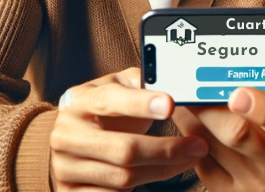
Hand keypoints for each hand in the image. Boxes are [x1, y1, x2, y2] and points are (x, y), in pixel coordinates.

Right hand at [49, 67, 207, 190]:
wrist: (70, 137)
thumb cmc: (105, 106)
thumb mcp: (119, 86)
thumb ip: (142, 81)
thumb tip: (176, 81)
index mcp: (79, 101)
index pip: (111, 100)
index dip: (142, 103)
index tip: (171, 105)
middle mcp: (67, 135)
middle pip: (124, 149)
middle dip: (167, 149)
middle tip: (198, 145)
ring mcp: (65, 168)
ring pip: (124, 177)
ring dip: (164, 170)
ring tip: (190, 158)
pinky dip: (144, 185)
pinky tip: (164, 172)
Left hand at [172, 87, 264, 191]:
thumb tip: (224, 73)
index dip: (262, 107)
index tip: (237, 94)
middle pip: (237, 133)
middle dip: (208, 106)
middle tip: (190, 83)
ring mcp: (256, 182)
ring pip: (211, 144)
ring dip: (193, 118)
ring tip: (185, 96)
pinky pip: (201, 160)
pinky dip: (190, 137)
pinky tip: (189, 120)